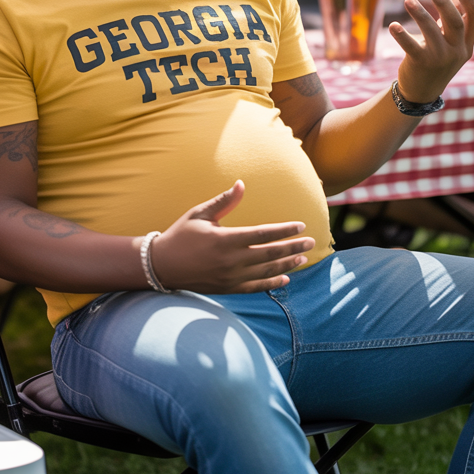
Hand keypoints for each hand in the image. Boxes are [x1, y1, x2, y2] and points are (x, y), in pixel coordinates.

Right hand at [151, 179, 314, 294]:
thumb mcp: (200, 214)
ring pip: (267, 272)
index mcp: (226, 239)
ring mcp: (230, 277)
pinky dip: (272, 284)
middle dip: (293, 248)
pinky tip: (285, 279)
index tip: (301, 226)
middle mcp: (231, 260)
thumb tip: (241, 184)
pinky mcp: (228, 288)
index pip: (263, 234)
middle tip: (310, 242)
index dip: (284, 230)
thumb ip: (223, 201)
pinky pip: (256, 288)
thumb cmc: (181, 235)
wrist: (162, 265)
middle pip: (271, 254)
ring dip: (287, 265)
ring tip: (302, 259)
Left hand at [389, 0, 473, 102]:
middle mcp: (457, 51)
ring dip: (419, 14)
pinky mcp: (421, 64)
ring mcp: (440, 59)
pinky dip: (402, 35)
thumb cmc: (436, 59)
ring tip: (408, 0)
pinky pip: (411, 46)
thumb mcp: (451, 43)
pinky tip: (393, 25)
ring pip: (432, 32)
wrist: (422, 92)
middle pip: (455, 22)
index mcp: (467, 44)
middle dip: (444, 2)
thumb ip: (455, 19)